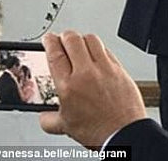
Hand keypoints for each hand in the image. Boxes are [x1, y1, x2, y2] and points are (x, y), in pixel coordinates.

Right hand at [39, 31, 146, 149]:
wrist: (123, 132)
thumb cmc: (98, 130)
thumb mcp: (65, 127)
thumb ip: (49, 119)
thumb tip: (43, 115)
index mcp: (68, 86)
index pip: (55, 54)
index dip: (49, 42)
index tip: (48, 38)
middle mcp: (86, 73)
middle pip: (73, 39)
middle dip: (64, 36)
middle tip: (61, 38)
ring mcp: (105, 68)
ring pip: (91, 39)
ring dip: (82, 38)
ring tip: (78, 44)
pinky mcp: (119, 68)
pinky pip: (107, 49)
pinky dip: (98, 48)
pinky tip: (96, 54)